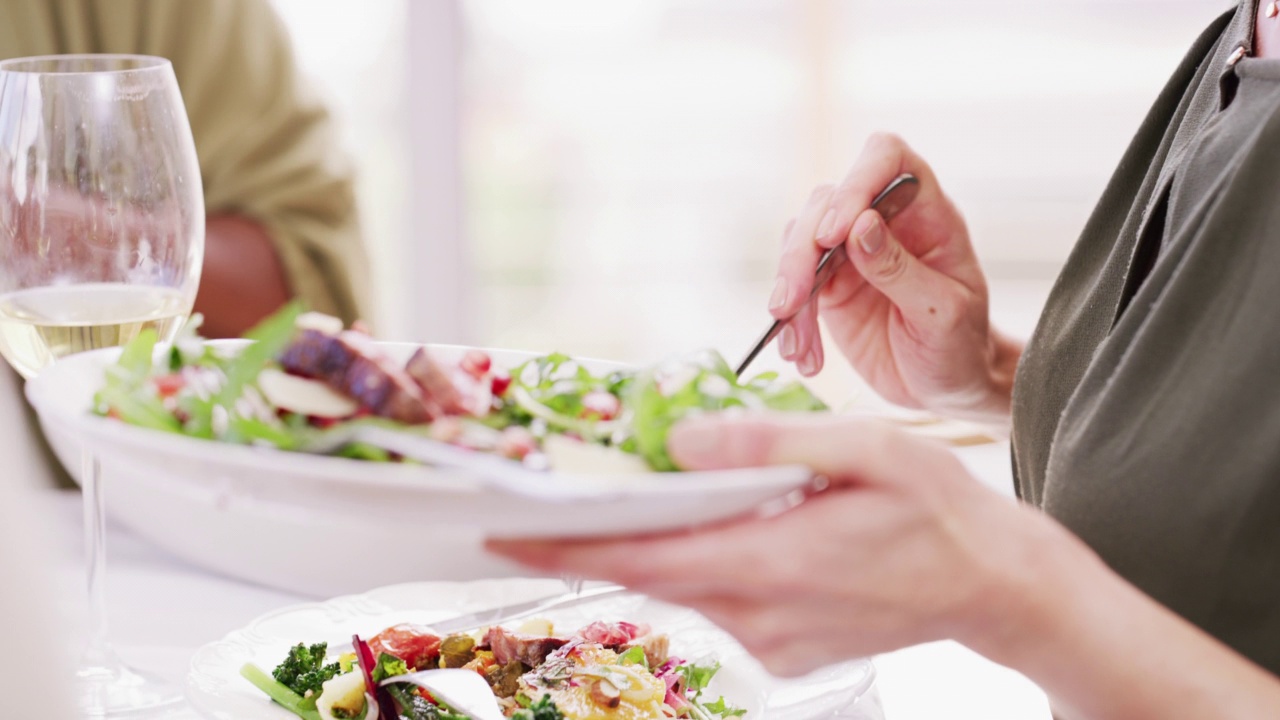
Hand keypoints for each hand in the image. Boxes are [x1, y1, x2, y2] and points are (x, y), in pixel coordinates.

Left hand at [489, 413, 1057, 676]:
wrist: (996, 586)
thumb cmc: (939, 510)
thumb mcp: (867, 450)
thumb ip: (771, 443)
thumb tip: (685, 439)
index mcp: (773, 560)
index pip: (642, 559)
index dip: (566, 547)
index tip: (504, 532)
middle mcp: (762, 613)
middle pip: (648, 576)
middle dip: (589, 543)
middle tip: (537, 506)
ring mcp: (773, 639)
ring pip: (684, 588)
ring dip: (651, 550)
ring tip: (625, 504)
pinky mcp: (785, 648)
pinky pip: (720, 603)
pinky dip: (701, 566)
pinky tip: (721, 530)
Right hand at [772, 134, 1018, 424]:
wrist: (945, 387)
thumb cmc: (960, 347)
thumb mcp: (943, 313)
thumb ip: (900, 269)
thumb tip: (859, 225)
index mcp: (927, 214)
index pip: (888, 158)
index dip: (857, 181)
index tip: (835, 234)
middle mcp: (883, 222)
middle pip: (826, 202)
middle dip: (802, 252)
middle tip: (795, 301)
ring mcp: (850, 252)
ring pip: (799, 240)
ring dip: (788, 289)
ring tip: (796, 343)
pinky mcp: (828, 286)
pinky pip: (793, 287)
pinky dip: (789, 322)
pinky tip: (801, 355)